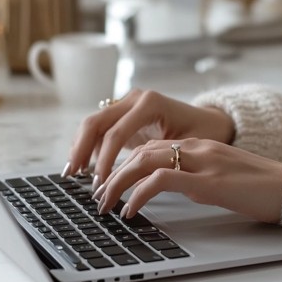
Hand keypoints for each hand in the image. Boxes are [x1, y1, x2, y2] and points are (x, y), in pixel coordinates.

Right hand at [65, 88, 234, 184]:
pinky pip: (100, 129)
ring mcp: (127, 103)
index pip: (116, 133)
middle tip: (71, 175)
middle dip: (80, 149)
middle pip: (96, 122)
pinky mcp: (124, 114)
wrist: (211, 121)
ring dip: (80, 147)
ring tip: (73, 173)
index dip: (104, 160)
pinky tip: (85, 166)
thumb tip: (143, 180)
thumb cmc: (205, 134)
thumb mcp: (189, 145)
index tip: (100, 183)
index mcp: (150, 103)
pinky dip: (90, 146)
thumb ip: (164, 156)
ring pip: (93, 123)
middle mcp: (135, 98)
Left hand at [94, 137, 281, 224]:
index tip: (108, 182)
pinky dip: (139, 194)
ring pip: (144, 161)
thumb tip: (171, 188)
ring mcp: (202, 161)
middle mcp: (197, 147)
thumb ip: (197, 177)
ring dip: (117, 182)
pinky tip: (131, 211)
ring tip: (105, 203)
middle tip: (96, 195)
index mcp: (200, 145)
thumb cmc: (262, 190)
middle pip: (140, 151)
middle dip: (112, 173)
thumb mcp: (223, 178)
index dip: (124, 163)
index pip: (151, 146)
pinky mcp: (207, 180)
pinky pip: (161, 180)